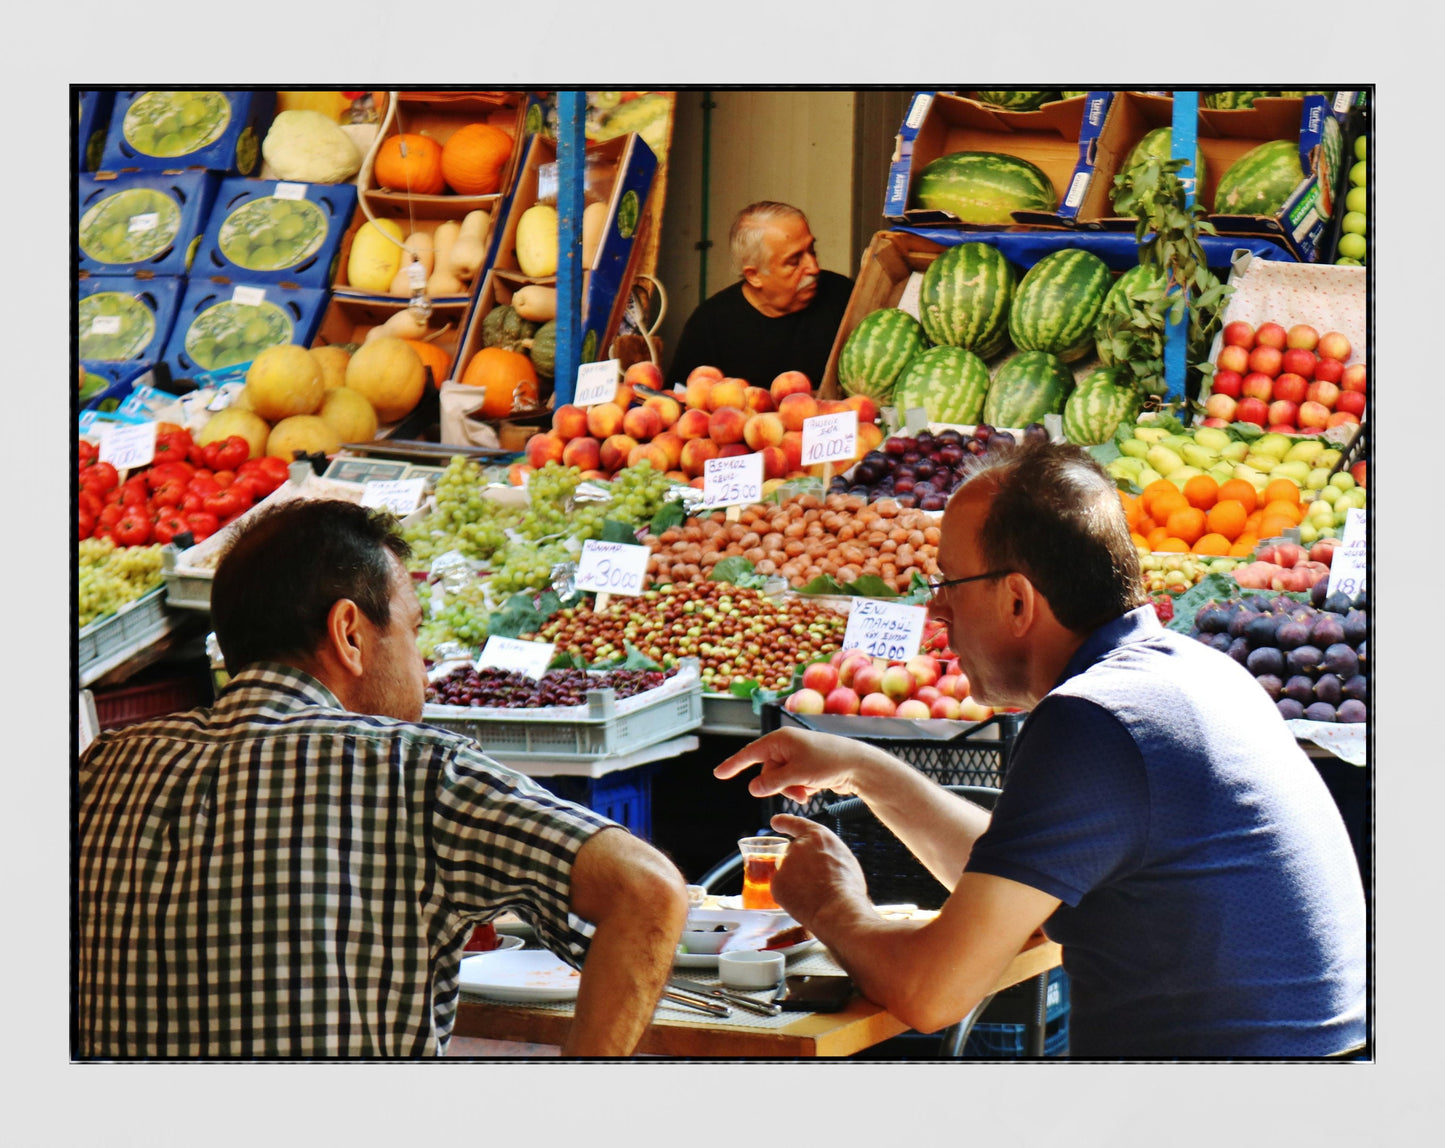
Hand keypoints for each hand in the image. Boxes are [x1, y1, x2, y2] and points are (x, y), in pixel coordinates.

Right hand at [713, 727, 901, 805]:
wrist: (858, 765)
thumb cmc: (829, 762)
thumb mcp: (798, 774)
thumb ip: (773, 782)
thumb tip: (752, 789)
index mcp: (781, 740)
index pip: (750, 753)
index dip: (733, 764)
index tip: (718, 774)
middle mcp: (786, 745)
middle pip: (767, 771)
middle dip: (778, 785)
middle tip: (797, 790)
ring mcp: (796, 756)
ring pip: (780, 780)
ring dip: (790, 789)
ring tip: (807, 792)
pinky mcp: (806, 766)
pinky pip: (792, 782)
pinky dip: (799, 789)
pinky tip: (813, 789)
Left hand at [767, 813, 871, 929]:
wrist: (838, 908)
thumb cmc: (847, 887)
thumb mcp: (843, 858)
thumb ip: (826, 852)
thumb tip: (821, 860)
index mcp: (817, 837)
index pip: (795, 823)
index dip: (784, 822)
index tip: (776, 821)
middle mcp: (797, 846)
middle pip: (793, 854)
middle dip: (800, 867)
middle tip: (817, 884)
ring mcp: (785, 864)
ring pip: (788, 874)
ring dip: (796, 882)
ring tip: (815, 896)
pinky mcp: (777, 883)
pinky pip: (782, 890)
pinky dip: (790, 897)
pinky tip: (805, 903)